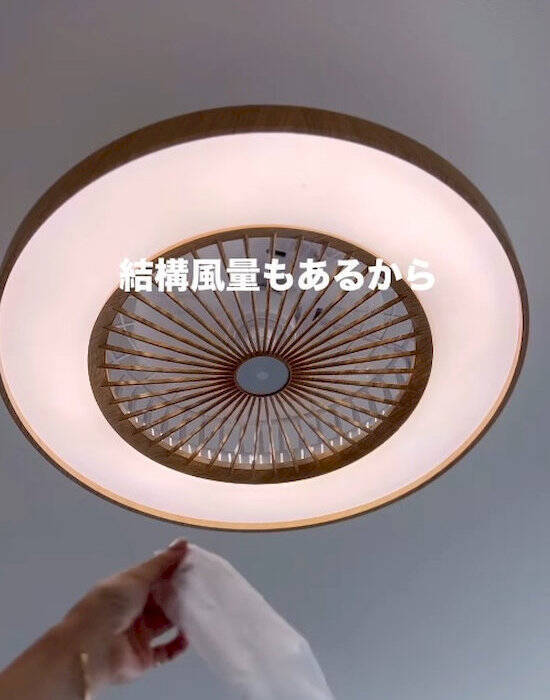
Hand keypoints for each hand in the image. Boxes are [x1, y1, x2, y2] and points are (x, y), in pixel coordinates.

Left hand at [62, 539, 188, 691]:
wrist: (92, 647)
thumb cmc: (107, 606)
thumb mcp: (136, 577)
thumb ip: (162, 563)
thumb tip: (181, 544)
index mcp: (126, 589)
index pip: (154, 577)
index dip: (172, 570)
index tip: (192, 564)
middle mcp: (132, 610)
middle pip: (161, 599)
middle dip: (179, 593)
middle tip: (199, 585)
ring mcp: (138, 634)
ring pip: (165, 623)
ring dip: (181, 616)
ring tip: (198, 607)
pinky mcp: (143, 657)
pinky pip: (165, 651)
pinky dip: (178, 644)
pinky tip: (187, 635)